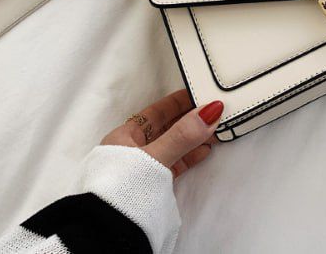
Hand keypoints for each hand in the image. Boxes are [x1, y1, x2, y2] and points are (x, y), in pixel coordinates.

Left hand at [101, 89, 222, 177]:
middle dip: (189, 119)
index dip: (176, 102)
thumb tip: (210, 111)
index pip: (155, 112)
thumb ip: (183, 135)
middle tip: (213, 110)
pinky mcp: (152, 187)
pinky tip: (205, 150)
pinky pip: (175, 163)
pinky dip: (190, 155)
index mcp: (125, 136)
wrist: (109, 232)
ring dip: (193, 137)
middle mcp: (132, 150)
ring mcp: (143, 169)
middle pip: (166, 128)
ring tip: (215, 129)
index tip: (197, 92)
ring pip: (173, 146)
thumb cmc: (123, 189)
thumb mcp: (155, 156)